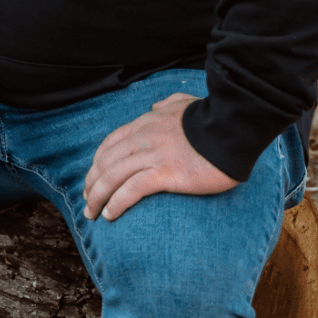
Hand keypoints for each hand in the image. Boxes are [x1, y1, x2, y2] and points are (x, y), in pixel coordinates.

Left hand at [83, 92, 237, 221]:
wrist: (230, 128)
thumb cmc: (211, 119)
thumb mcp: (184, 103)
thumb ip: (167, 104)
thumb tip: (156, 107)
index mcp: (146, 122)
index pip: (111, 142)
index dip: (98, 161)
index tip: (93, 177)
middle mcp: (143, 138)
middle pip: (106, 161)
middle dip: (92, 182)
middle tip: (86, 200)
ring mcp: (152, 155)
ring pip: (113, 176)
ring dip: (97, 196)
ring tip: (91, 213)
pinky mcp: (164, 173)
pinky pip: (132, 189)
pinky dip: (117, 203)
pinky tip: (110, 214)